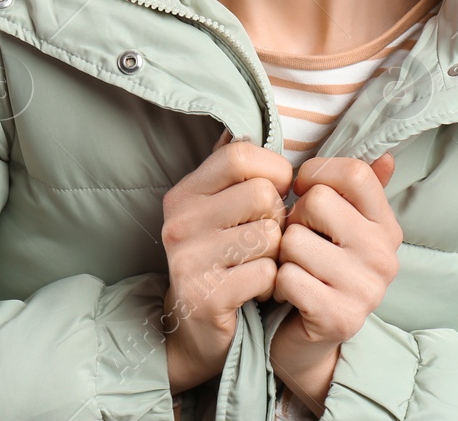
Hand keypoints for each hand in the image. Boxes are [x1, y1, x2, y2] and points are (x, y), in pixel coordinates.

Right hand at [161, 129, 293, 393]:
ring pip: (269, 236)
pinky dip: (270, 284)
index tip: (276, 193)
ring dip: (275, 255)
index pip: (241, 154)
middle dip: (278, 219)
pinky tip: (254, 290)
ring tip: (258, 265)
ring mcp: (188, 259)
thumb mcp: (220, 209)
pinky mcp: (204, 295)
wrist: (193, 328)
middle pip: (263, 195)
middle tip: (265, 240)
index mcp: (184, 193)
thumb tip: (258, 129)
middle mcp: (179, 221)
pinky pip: (266, 274)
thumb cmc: (221, 258)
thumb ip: (239, 171)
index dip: (273, 170)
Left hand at [269, 151, 401, 413]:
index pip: (354, 173)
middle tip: (298, 242)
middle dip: (295, 219)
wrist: (310, 343)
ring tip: (293, 269)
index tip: (302, 191)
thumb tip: (389, 156)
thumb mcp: (343, 227)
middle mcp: (385, 256)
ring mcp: (366, 289)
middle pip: (318, 202)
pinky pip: (287, 277)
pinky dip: (277, 284)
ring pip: (295, 240)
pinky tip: (288, 294)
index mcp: (387, 227)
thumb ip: (361, 190)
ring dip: (283, 255)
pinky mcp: (340, 318)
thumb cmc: (319, 271)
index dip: (317, 174)